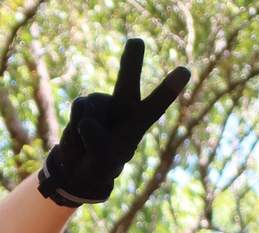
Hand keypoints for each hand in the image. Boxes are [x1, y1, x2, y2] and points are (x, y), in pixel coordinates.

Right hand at [37, 38, 189, 206]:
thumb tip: (87, 123)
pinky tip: (78, 137)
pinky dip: (74, 130)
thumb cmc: (102, 164)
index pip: (155, 106)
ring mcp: (102, 103)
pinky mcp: (84, 104)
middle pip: (127, 81)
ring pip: (89, 110)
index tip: (184, 71)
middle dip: (131, 62)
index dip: (168, 89)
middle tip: (136, 42)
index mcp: (139, 121)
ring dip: (84, 132)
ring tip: (88, 145)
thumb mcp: (103, 163)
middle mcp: (123, 106)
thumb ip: (98, 146)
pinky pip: (77, 112)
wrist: (81, 164)